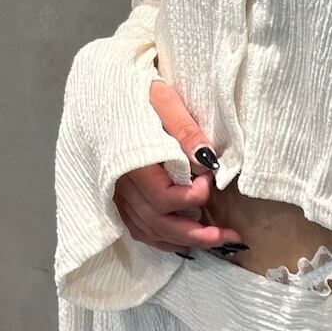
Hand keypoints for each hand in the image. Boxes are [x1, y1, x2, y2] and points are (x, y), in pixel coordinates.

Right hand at [113, 78, 245, 255]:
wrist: (102, 88)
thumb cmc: (134, 91)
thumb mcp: (163, 100)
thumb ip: (185, 130)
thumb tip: (209, 160)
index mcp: (131, 162)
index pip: (164, 198)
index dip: (193, 197)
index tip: (209, 180)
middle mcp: (120, 185)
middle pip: (159, 222)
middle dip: (197, 234)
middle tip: (229, 236)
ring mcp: (115, 193)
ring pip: (148, 230)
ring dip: (182, 241)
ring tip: (214, 241)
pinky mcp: (115, 196)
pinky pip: (137, 227)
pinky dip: (161, 238)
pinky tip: (182, 240)